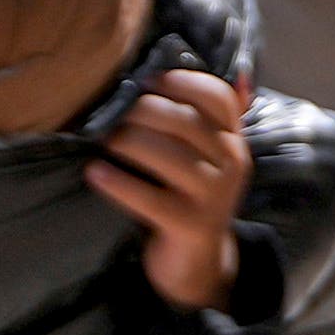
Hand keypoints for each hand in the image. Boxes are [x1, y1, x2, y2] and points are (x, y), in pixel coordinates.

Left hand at [90, 66, 255, 312]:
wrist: (197, 261)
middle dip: (143, 110)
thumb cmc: (189, 196)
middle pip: (187, 122)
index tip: (143, 81)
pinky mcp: (191, 226)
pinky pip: (150, 199)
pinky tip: (94, 172)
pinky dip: (119, 183)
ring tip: (101, 138)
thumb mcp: (208, 156)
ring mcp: (214, 196)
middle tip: (110, 112)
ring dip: (129, 142)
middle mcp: (232, 163)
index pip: (217, 96)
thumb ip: (212, 118)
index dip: (179, 81)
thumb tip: (240, 73)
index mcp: (233, 139)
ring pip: (170, 156)